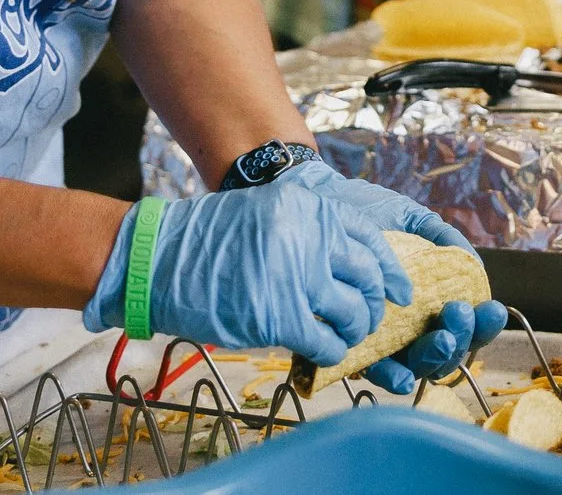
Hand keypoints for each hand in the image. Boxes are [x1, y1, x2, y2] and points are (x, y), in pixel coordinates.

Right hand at [85, 180, 406, 366]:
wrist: (161, 259)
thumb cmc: (211, 240)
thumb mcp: (269, 212)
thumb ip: (310, 231)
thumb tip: (351, 265)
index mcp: (310, 208)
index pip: (370, 239)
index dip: (390, 270)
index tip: (401, 290)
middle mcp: (309, 237)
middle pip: (368, 278)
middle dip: (376, 305)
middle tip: (371, 319)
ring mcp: (295, 277)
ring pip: (353, 313)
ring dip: (356, 331)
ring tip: (346, 336)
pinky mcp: (279, 317)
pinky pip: (326, 341)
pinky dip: (333, 352)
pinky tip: (326, 353)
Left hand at [278, 163, 506, 391]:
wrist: (315, 201)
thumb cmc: (361, 212)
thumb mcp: (407, 219)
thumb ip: (441, 238)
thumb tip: (473, 265)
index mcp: (426, 297)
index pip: (463, 321)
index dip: (481, 322)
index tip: (488, 308)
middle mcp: (406, 323)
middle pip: (445, 349)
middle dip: (460, 339)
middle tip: (458, 315)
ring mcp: (378, 339)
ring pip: (415, 366)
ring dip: (433, 358)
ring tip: (440, 337)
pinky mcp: (345, 347)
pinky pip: (372, 372)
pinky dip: (390, 377)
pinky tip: (402, 373)